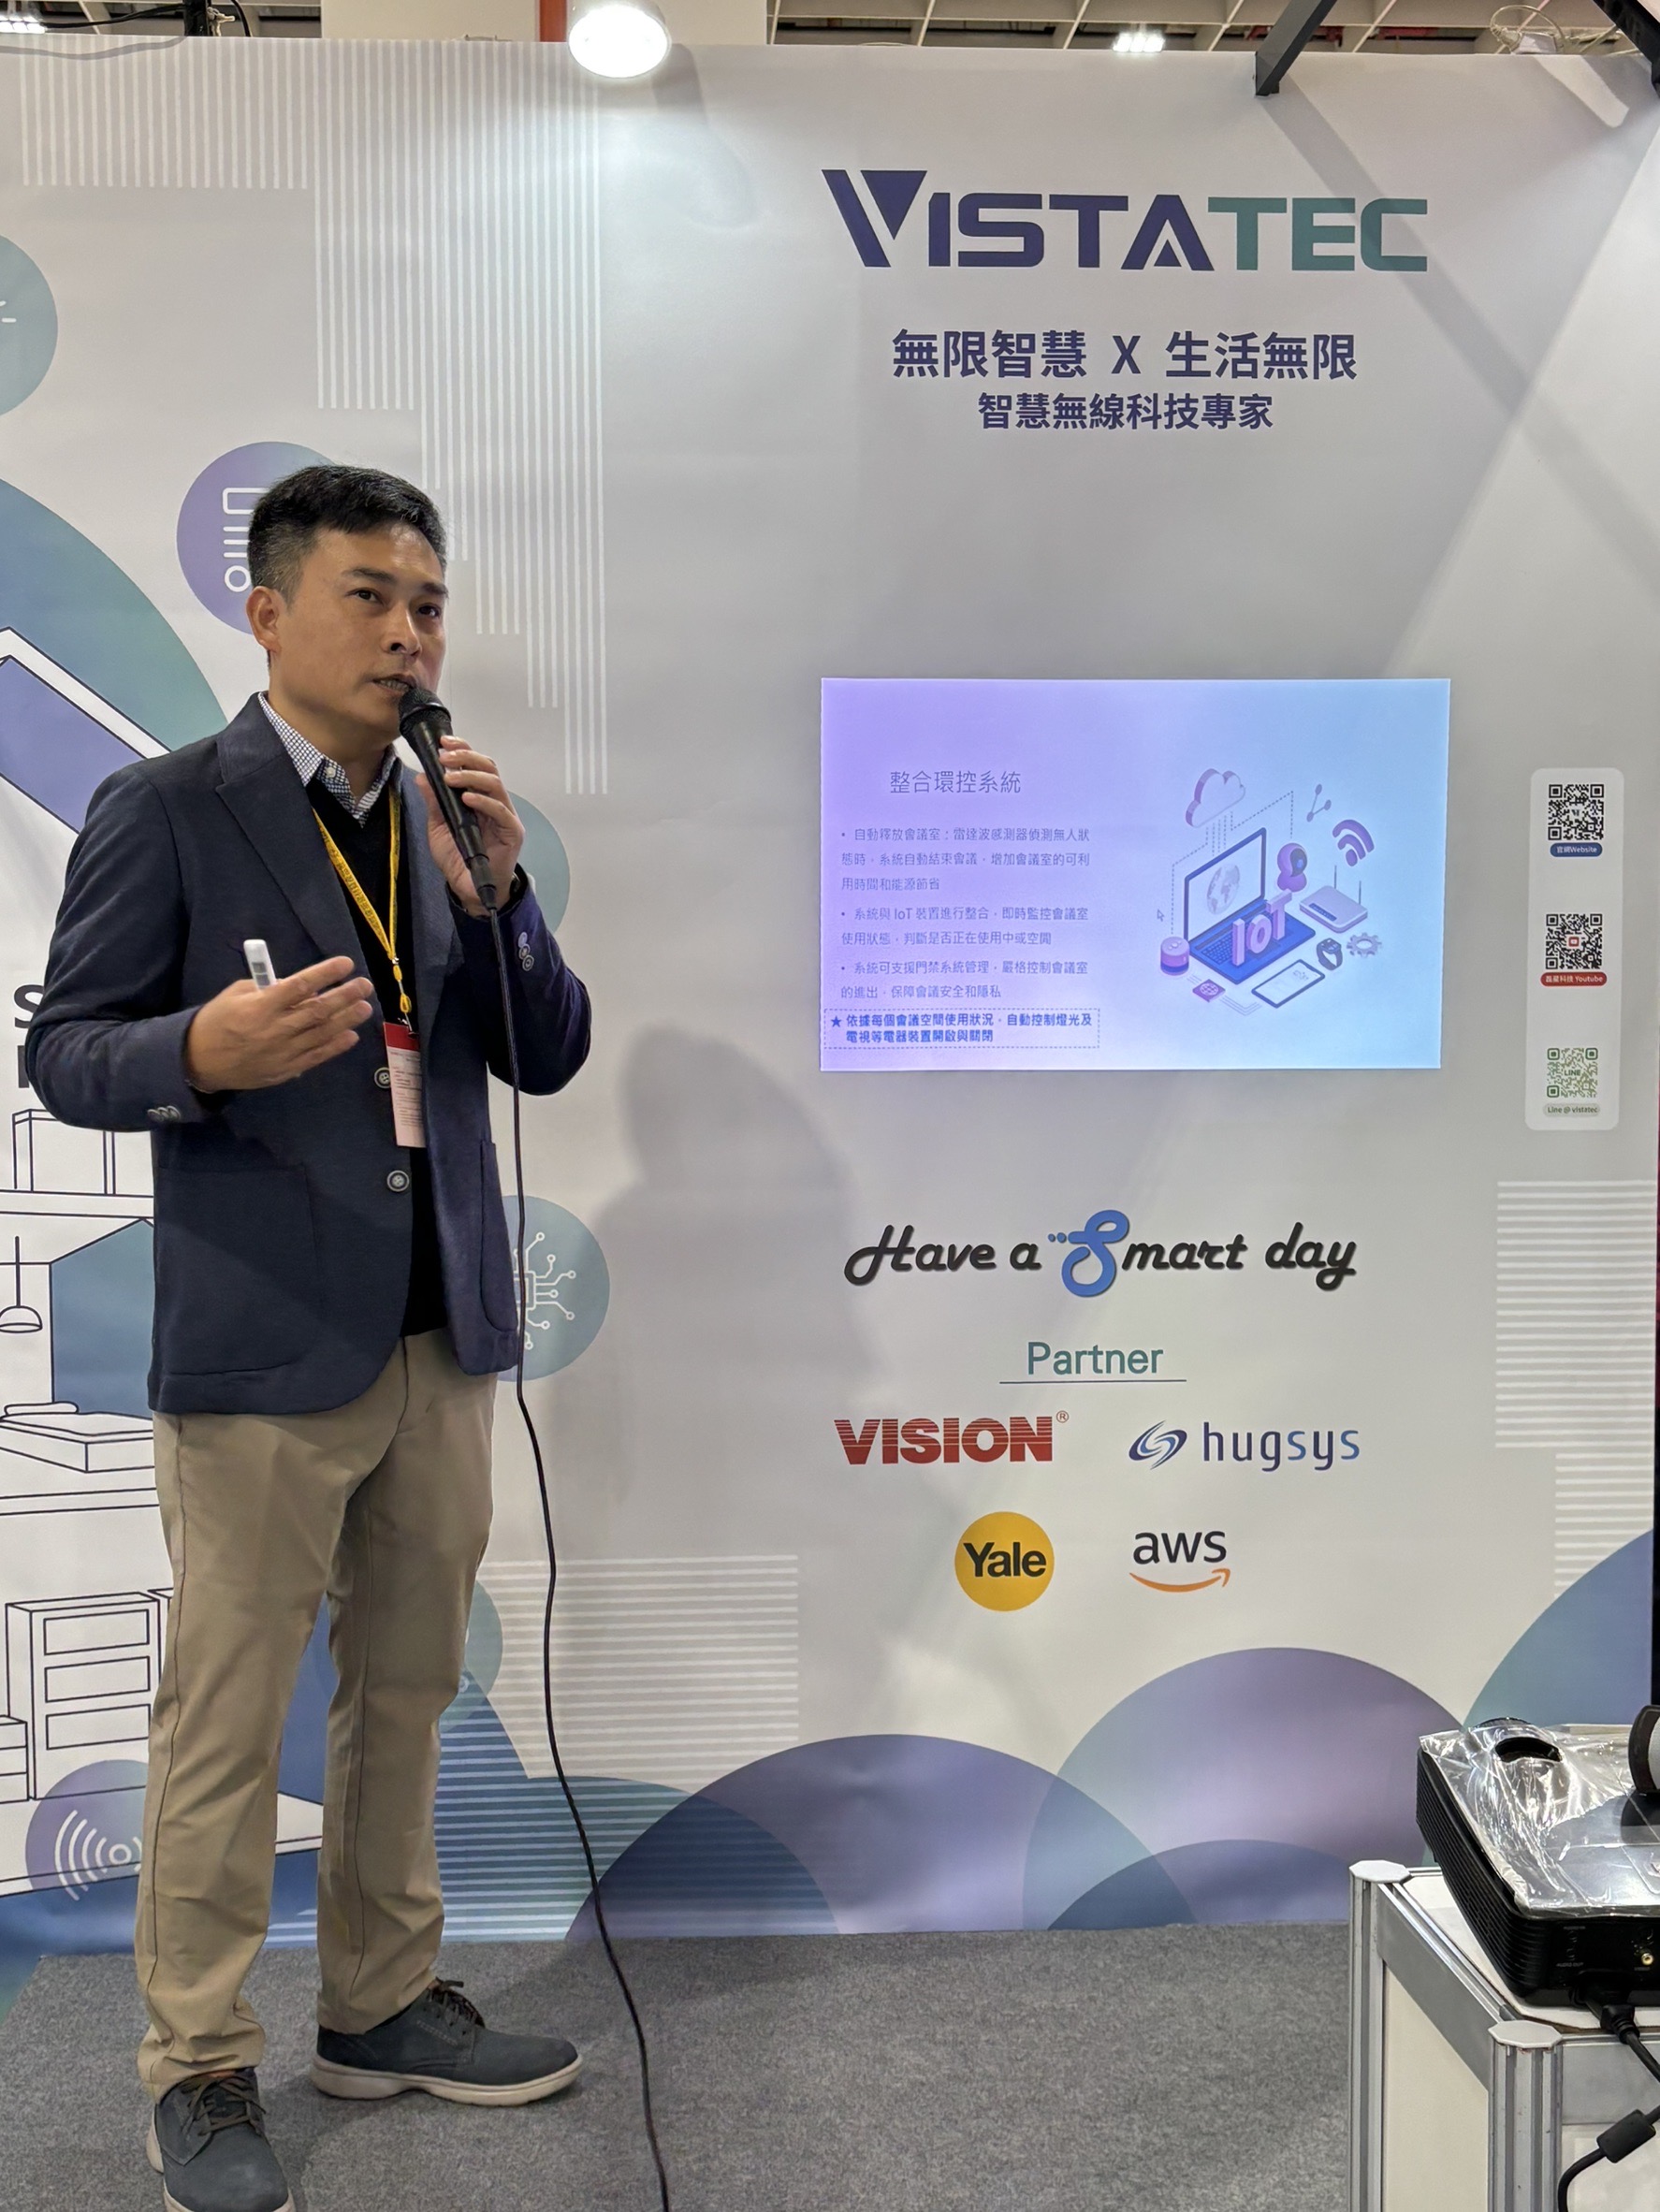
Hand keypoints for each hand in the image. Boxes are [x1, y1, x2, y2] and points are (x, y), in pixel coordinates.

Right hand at [184, 957, 375, 1091]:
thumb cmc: (216, 1021)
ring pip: (322, 1033)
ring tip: (365, 1006)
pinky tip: (351, 1035)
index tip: (346, 964)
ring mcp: (283, 1051)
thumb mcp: (234, 995)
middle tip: (364, 985)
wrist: (199, 1062)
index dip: (326, 973)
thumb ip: (266, 989)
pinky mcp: (286, 1069)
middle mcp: (276, 1028)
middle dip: (345, 995)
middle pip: (318, 1010)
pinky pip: (316, 1056)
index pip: (300, 985)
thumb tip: (299, 987)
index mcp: (261, 1006)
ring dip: (347, 1019)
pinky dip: (335, 1046)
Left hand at [413, 734, 524, 915]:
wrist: (469, 890)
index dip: (463, 750)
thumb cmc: (458, 858)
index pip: (476, 766)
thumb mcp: (438, 828)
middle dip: (466, 758)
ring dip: (471, 776)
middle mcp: (494, 802)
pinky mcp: (511, 832)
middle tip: (445, 757)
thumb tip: (422, 777)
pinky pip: (500, 810)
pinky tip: (467, 798)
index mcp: (479, 797)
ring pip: (495, 784)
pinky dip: (484, 801)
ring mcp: (505, 816)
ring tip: (451, 777)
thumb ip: (434, 803)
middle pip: (488, 768)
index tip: (443, 743)